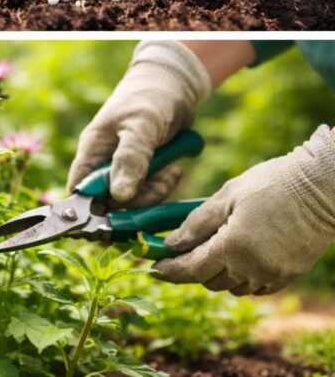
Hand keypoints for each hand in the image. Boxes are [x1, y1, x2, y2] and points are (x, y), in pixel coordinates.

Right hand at [66, 41, 210, 204]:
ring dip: (154, 193)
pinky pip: (150, 193)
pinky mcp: (144, 173)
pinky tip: (174, 169)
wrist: (175, 87)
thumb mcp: (140, 126)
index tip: (111, 222)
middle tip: (158, 183)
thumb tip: (118, 196)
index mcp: (91, 152)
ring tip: (170, 171)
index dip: (89, 210)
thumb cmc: (149, 100)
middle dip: (136, 200)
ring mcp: (124, 170)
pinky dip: (164, 186)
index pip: (79, 191)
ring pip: (133, 201)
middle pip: (109, 202)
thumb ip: (129, 160)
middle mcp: (103, 164)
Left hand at [154, 126, 334, 295]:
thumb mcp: (226, 196)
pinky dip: (242, 276)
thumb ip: (196, 223)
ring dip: (218, 273)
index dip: (169, 271)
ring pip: (233, 286)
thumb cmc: (272, 184)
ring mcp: (274, 275)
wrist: (323, 187)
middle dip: (193, 267)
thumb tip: (172, 244)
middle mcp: (254, 268)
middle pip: (210, 281)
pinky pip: (256, 286)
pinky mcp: (290, 275)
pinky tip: (240, 254)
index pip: (192, 269)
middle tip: (183, 248)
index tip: (153, 268)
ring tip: (214, 246)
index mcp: (234, 247)